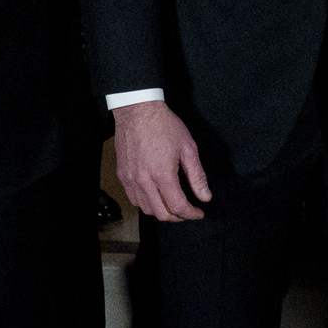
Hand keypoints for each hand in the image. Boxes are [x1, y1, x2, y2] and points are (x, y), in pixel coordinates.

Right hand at [113, 99, 214, 224]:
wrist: (137, 110)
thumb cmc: (163, 125)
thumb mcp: (188, 148)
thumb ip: (197, 176)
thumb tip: (205, 196)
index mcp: (162, 174)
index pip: (178, 206)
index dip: (191, 214)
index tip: (199, 212)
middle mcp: (144, 180)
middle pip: (161, 214)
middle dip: (178, 217)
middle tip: (187, 211)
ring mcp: (130, 179)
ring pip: (146, 209)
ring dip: (161, 211)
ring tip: (172, 204)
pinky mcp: (123, 175)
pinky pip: (134, 199)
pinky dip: (146, 203)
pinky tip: (156, 196)